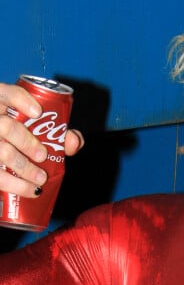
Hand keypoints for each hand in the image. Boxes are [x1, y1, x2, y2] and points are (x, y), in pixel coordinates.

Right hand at [0, 83, 83, 197]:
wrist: (2, 146)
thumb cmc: (21, 133)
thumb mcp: (36, 126)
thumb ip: (58, 131)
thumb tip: (75, 142)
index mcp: (0, 101)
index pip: (5, 93)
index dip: (21, 100)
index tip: (38, 112)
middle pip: (4, 127)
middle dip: (26, 142)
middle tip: (43, 155)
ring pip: (0, 151)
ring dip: (22, 167)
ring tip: (41, 178)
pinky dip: (14, 185)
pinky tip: (31, 190)